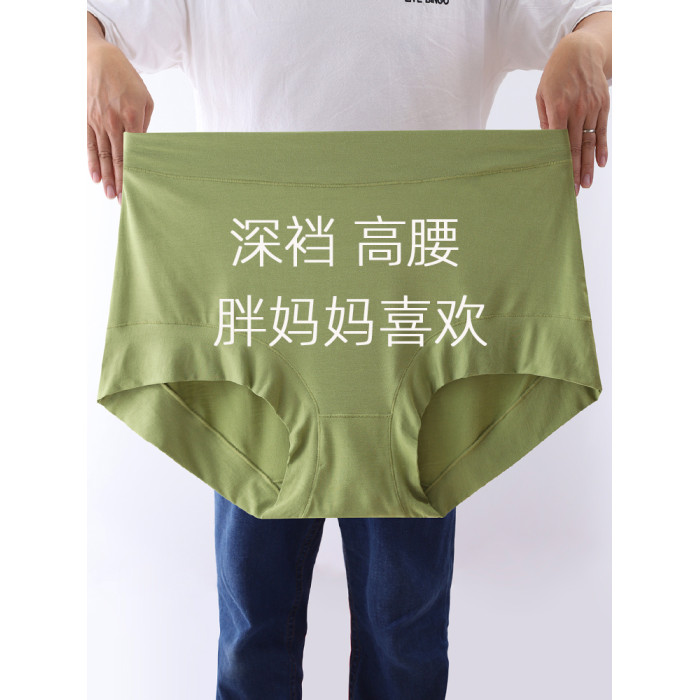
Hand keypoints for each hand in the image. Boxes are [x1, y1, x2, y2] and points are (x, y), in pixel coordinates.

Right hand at [87, 42, 153, 203]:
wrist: (97, 57)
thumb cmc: (127, 79)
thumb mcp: (145, 99)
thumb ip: (144, 125)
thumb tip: (143, 148)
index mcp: (132, 116)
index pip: (134, 151)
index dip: (135, 171)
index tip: (138, 188)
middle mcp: (113, 120)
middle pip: (117, 157)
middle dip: (121, 180)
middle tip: (123, 201)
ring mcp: (97, 120)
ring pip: (102, 154)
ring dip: (106, 177)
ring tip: (110, 195)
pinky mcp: (86, 118)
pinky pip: (89, 144)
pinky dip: (91, 162)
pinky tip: (95, 177)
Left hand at [536, 30, 609, 195]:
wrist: (580, 50)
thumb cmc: (555, 75)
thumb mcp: (542, 95)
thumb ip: (545, 120)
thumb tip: (546, 144)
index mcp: (558, 107)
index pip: (559, 142)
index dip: (560, 163)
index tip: (559, 180)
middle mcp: (577, 109)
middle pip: (576, 146)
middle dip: (575, 170)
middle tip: (574, 190)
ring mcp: (592, 107)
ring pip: (590, 141)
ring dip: (589, 165)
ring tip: (587, 184)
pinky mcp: (603, 104)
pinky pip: (602, 130)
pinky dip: (602, 147)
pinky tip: (601, 163)